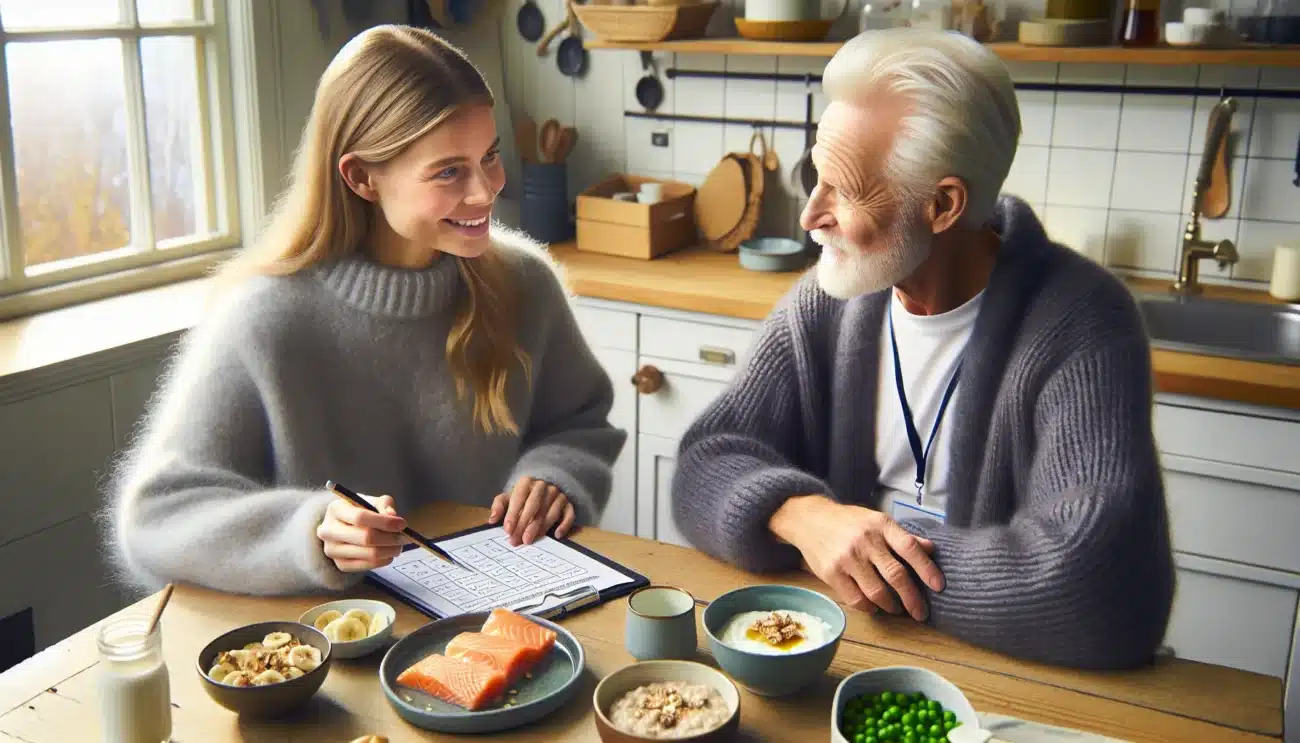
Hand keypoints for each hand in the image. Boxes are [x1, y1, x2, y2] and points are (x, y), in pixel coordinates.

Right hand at [316, 493, 406, 571]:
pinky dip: (383, 560)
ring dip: (390, 550)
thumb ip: (384, 505)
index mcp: (335, 509)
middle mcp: (328, 530)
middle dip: (391, 538)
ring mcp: (332, 550)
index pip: (361, 517)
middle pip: (365, 538)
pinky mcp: (339, 564)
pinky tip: (389, 553)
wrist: (343, 527)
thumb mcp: (371, 501)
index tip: (403, 524)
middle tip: (405, 538)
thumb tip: (393, 516)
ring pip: (369, 554)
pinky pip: (367, 566)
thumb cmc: (360, 510)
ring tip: (399, 545)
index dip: (385, 522)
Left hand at [488, 477, 574, 545]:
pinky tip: (557, 535)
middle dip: (525, 524)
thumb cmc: (522, 496)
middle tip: (518, 540)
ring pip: (550, 512)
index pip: (519, 498)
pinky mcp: (568, 503)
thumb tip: (491, 520)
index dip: (513, 515)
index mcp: (526, 482)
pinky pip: (569, 514)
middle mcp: (543, 486)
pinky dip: (564, 524)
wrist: (543, 488)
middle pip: (534, 506)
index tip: (508, 530)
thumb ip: (499, 506)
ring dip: (540, 528)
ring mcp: (558, 494)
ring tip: (530, 540)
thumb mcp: (508, 497)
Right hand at [772, 495, 943, 620]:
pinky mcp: (832, 572)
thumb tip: (931, 549)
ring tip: (897, 609)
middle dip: (913, 598)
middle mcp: (865, 541)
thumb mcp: (877, 521)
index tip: (939, 586)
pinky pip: (855, 599)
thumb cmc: (849, 522)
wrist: (810, 519)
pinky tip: (874, 607)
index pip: (910, 548)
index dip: (927, 569)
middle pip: (896, 575)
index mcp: (881, 525)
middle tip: (921, 612)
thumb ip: (903, 537)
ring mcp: (847, 557)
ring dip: (891, 606)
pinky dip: (869, 608)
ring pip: (877, 591)